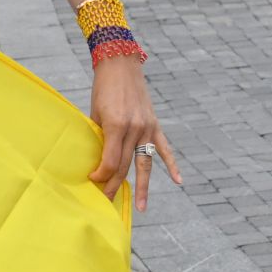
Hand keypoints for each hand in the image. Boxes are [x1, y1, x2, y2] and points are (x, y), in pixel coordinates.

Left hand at [88, 57, 179, 211]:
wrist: (120, 65)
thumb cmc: (102, 88)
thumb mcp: (95, 112)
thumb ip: (99, 136)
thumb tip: (97, 160)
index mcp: (116, 125)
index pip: (110, 160)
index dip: (101, 173)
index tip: (92, 180)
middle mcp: (134, 129)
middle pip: (125, 165)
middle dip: (114, 185)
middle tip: (107, 201)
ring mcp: (147, 128)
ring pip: (145, 164)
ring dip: (142, 187)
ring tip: (141, 207)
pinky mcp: (155, 124)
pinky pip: (164, 149)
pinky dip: (172, 165)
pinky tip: (178, 181)